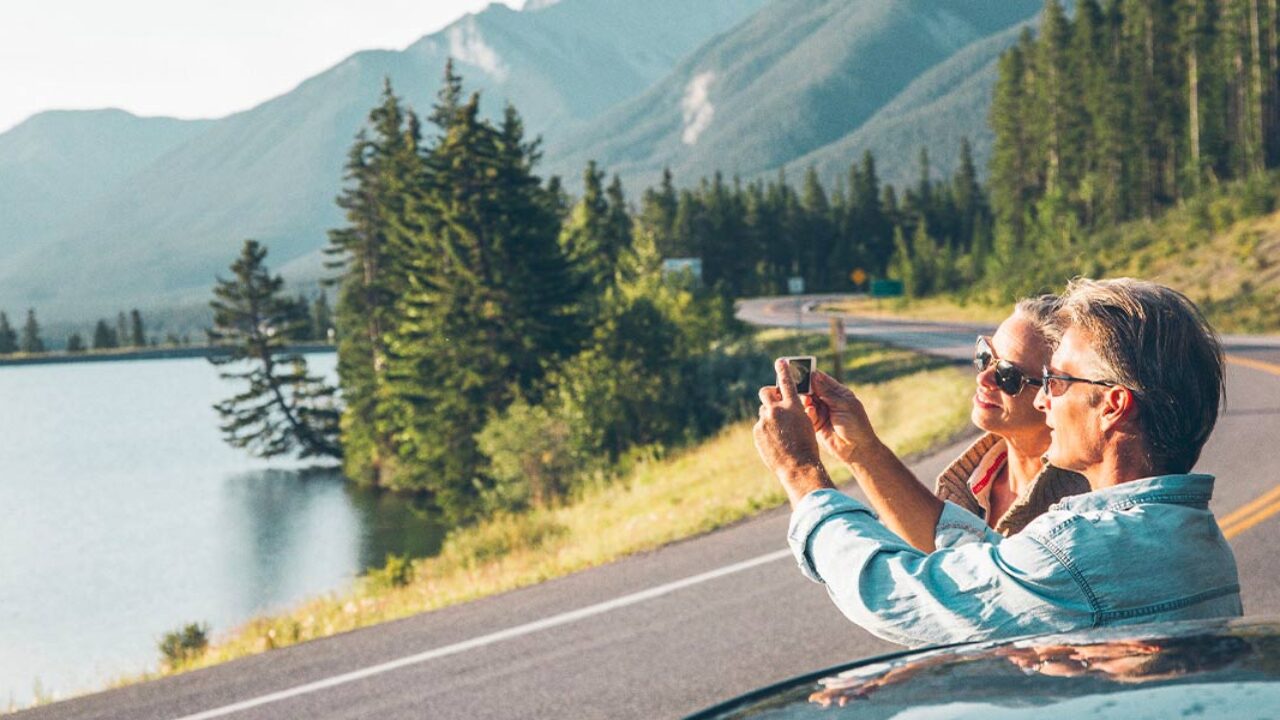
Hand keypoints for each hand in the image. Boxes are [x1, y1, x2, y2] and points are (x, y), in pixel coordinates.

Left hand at [754, 359, 831, 504]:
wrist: (798, 466)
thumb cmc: (807, 445)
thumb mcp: (807, 423)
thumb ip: (796, 411)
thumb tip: (786, 405)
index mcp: (793, 406)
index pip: (787, 382)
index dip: (783, 369)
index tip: (781, 361)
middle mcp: (777, 410)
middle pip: (766, 392)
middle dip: (769, 394)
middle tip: (774, 398)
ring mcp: (765, 421)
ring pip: (764, 411)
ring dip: (770, 415)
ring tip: (780, 430)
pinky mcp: (757, 432)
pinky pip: (761, 426)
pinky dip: (767, 430)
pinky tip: (775, 441)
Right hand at [801, 370, 879, 465]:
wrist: (856, 450)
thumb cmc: (856, 425)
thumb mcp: (843, 405)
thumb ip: (827, 392)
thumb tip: (814, 375)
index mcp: (839, 393)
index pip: (823, 380)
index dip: (813, 375)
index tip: (801, 370)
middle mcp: (829, 401)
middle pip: (813, 390)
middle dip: (806, 388)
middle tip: (799, 386)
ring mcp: (822, 413)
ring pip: (808, 402)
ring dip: (806, 400)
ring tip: (807, 400)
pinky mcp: (816, 424)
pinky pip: (807, 415)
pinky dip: (807, 412)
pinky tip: (810, 411)